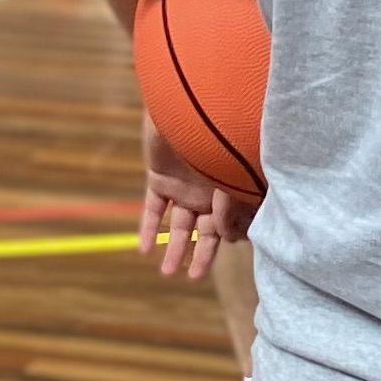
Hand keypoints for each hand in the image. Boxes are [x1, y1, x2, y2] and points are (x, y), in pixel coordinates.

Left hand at [137, 118, 248, 285]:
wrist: (193, 102)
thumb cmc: (226, 136)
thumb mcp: (237, 178)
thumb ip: (233, 210)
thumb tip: (228, 239)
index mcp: (236, 190)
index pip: (234, 224)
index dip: (232, 240)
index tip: (229, 253)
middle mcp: (211, 190)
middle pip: (207, 230)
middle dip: (202, 255)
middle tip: (193, 277)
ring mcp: (185, 185)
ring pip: (179, 224)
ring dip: (174, 249)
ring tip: (167, 273)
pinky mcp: (160, 177)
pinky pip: (153, 208)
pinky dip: (149, 229)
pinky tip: (143, 250)